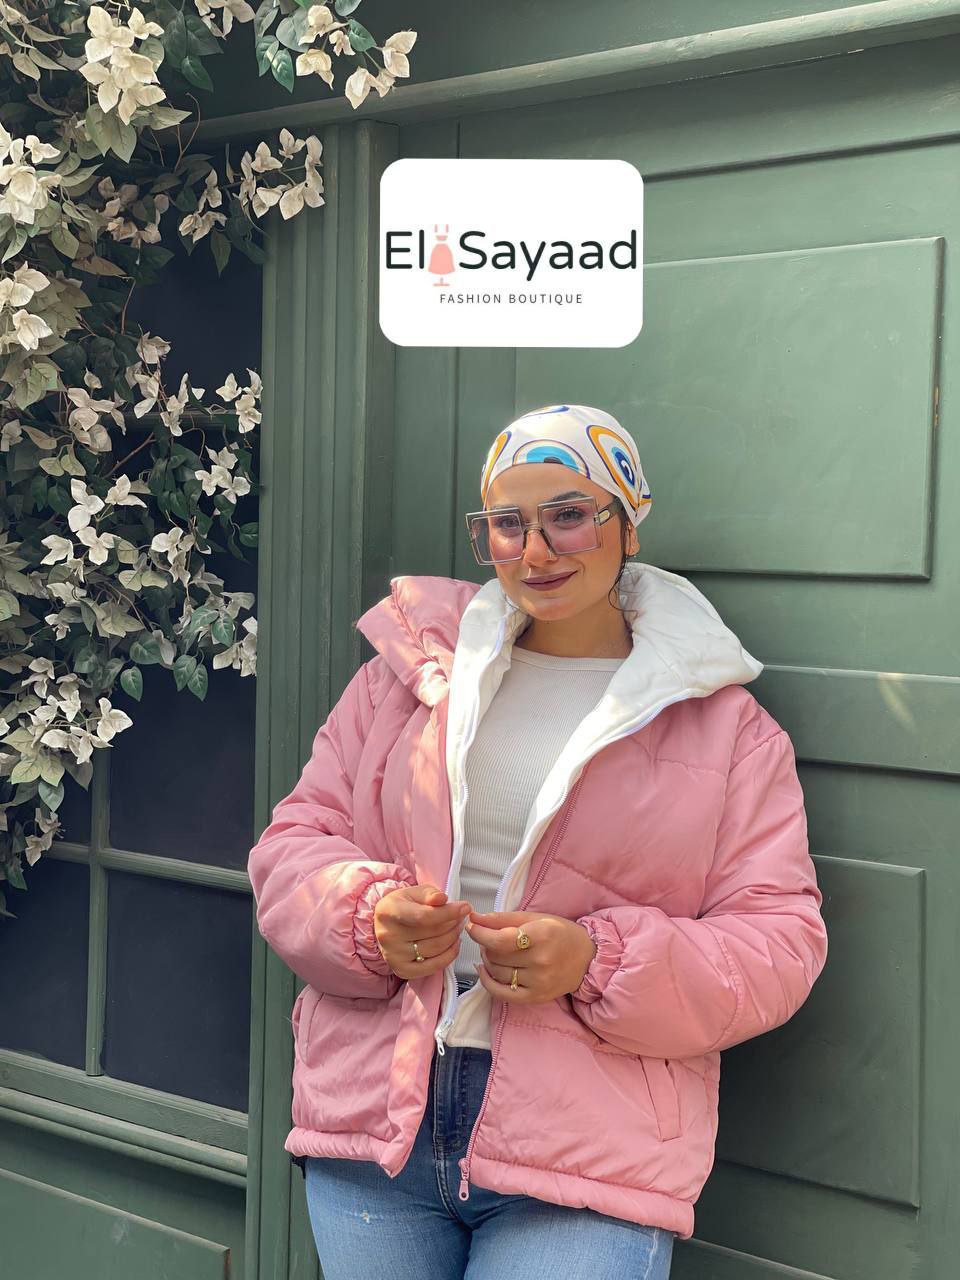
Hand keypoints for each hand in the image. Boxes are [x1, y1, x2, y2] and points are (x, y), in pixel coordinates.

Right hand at [374, 883, 471, 979]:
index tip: (465, 907)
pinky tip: (454, 944)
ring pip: (436, 948)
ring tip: (457, 927)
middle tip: (461, 916)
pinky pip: (433, 966)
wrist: (386, 926)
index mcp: (388, 911)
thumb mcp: (414, 892)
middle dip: (453, 923)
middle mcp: (388, 936)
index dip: (448, 913)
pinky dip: (449, 955)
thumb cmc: (404, 906)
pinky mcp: (402, 970)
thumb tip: (442, 899)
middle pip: (432, 932)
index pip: (423, 916)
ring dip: (453, 937)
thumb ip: (430, 894)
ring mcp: (394, 956)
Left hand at [466, 910, 597, 1004]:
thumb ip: (503, 918)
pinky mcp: (536, 997)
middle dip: (485, 945)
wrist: (587, 959)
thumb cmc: (560, 933)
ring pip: (496, 972)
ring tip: (493, 952)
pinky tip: (485, 970)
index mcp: (542, 935)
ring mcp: (538, 982)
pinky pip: (501, 993)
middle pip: (496, 955)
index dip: (481, 933)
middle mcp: (541, 960)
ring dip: (487, 961)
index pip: (501, 939)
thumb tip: (474, 918)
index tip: (471, 926)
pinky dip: (488, 981)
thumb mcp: (535, 918)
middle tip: (489, 938)